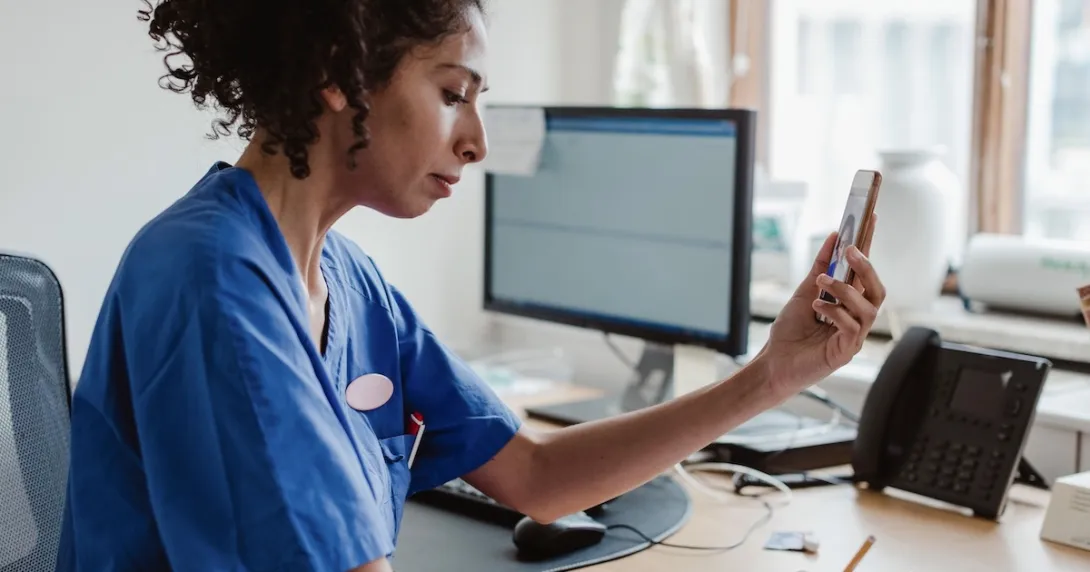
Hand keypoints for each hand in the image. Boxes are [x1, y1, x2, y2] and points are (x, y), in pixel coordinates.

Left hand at [757, 218, 885, 395]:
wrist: (774, 362)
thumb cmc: (790, 332)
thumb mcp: (804, 292)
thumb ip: (821, 267)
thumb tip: (833, 237)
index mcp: (849, 304)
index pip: (865, 273)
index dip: (870, 247)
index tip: (872, 219)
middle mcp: (856, 319)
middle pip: (877, 290)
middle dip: (866, 268)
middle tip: (849, 251)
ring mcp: (854, 337)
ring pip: (868, 308)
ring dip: (846, 289)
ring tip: (822, 282)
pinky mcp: (845, 352)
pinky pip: (852, 328)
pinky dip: (835, 312)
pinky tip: (818, 307)